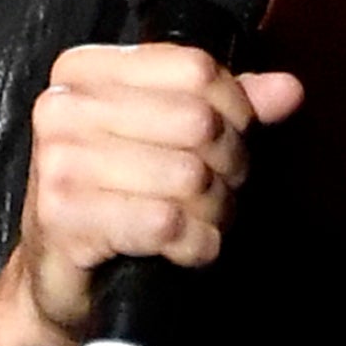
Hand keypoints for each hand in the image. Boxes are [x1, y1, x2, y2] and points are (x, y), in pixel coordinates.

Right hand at [16, 42, 305, 344]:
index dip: (235, 108)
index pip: (195, 67)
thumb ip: (229, 107)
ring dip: (214, 209)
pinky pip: (165, 222)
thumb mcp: (169, 138)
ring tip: (204, 219)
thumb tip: (288, 89)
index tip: (234, 138)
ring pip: (187, 175)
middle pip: (197, 121)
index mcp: (85, 71)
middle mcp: (63, 108)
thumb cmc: (116, 198)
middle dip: (229, 164)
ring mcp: (57, 162)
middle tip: (221, 188)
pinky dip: (194, 242)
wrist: (58, 278)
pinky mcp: (64, 218)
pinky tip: (186, 247)